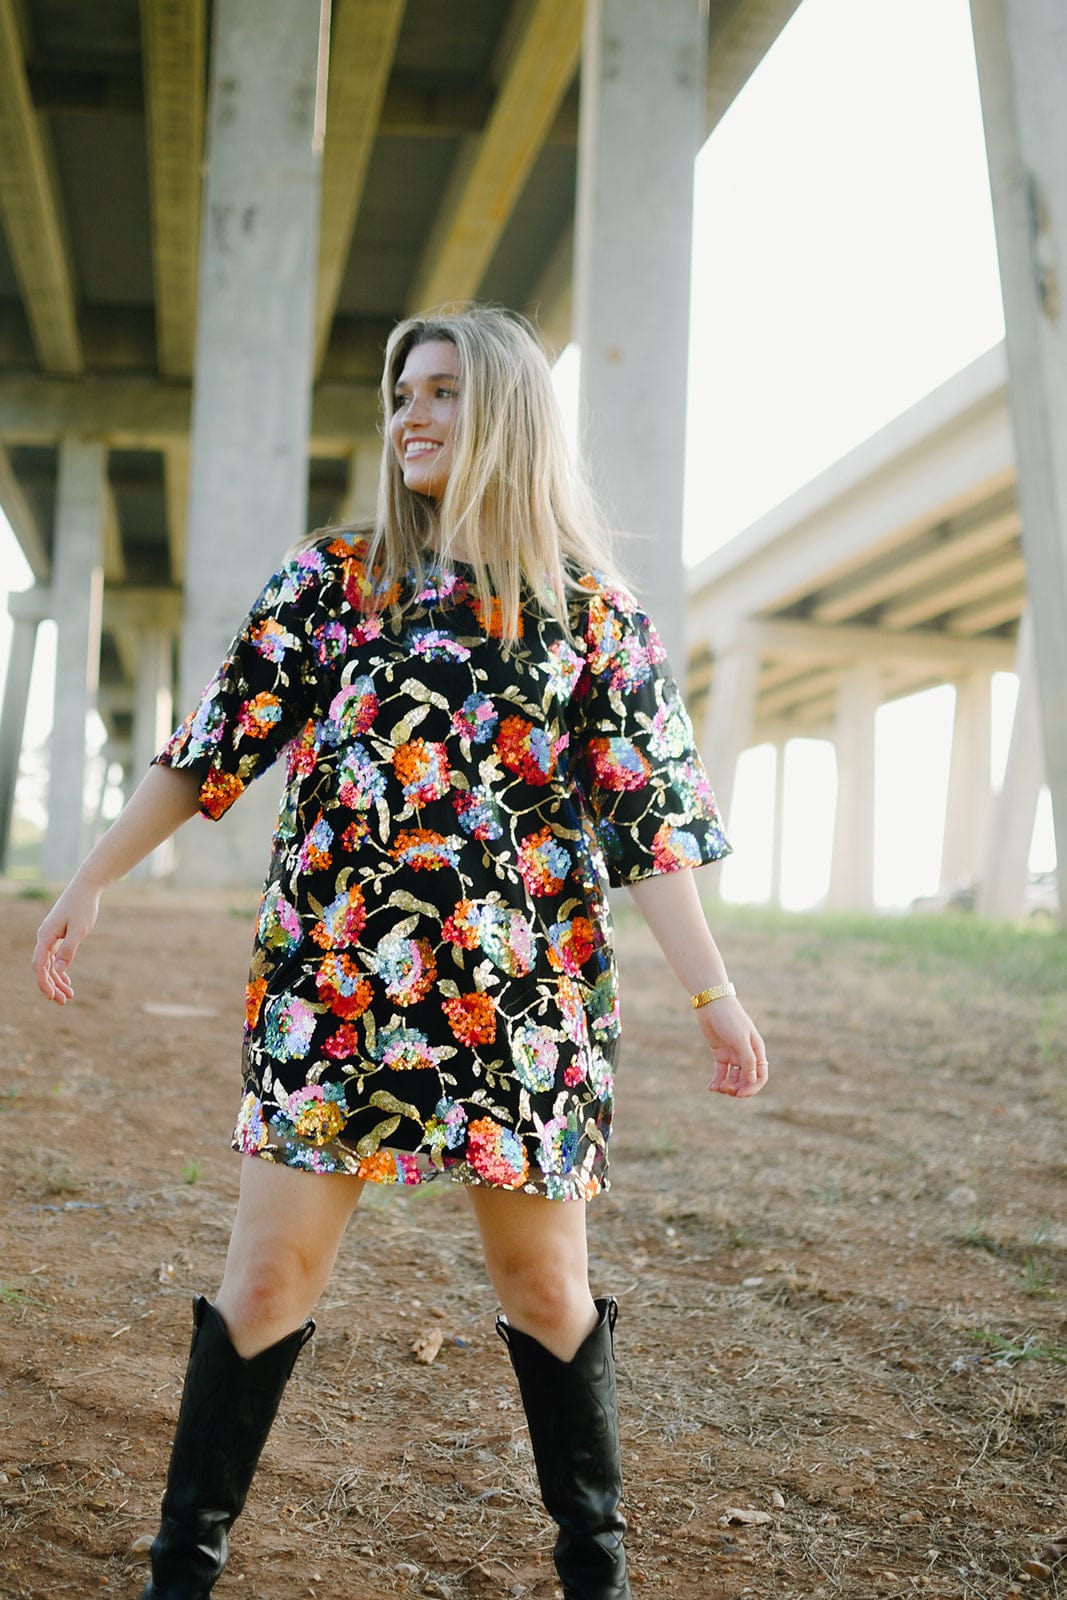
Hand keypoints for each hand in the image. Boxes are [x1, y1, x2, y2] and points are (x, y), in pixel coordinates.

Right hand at [32, 880, 101, 1004]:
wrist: (86, 888)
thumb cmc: (83, 907)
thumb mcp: (79, 930)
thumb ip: (69, 950)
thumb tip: (58, 970)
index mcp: (46, 936)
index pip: (39, 965)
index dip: (44, 983)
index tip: (52, 996)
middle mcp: (44, 937)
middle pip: (43, 968)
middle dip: (52, 986)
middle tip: (64, 1002)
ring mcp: (50, 937)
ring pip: (49, 964)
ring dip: (57, 981)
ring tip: (69, 996)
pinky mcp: (58, 936)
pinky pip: (55, 957)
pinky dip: (60, 970)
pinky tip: (67, 982)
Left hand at [695, 996, 768, 1097]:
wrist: (712, 1004)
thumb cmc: (729, 1019)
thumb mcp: (740, 1039)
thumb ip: (747, 1059)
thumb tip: (753, 1080)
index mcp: (756, 1051)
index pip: (760, 1076)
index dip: (752, 1088)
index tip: (740, 1094)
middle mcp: (746, 1054)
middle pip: (746, 1080)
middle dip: (738, 1088)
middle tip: (726, 1089)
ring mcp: (733, 1054)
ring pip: (734, 1078)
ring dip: (727, 1086)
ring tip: (717, 1087)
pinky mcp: (720, 1054)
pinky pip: (721, 1072)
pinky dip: (717, 1081)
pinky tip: (711, 1087)